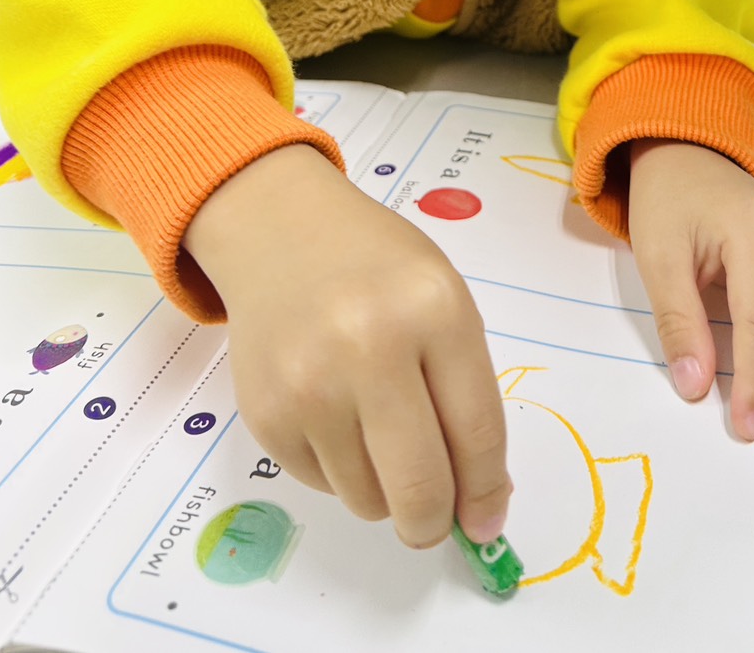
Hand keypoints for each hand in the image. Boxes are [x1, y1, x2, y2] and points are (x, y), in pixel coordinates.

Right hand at [184, 144, 510, 547]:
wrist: (280, 231)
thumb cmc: (377, 266)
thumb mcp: (443, 300)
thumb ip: (466, 391)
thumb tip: (478, 499)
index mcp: (435, 312)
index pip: (476, 433)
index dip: (486, 493)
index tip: (487, 523)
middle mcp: (370, 348)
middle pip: (418, 485)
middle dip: (434, 521)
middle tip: (436, 519)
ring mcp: (310, 385)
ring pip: (367, 499)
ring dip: (384, 491)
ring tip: (378, 432)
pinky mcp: (266, 415)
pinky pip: (321, 484)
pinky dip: (340, 469)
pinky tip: (337, 413)